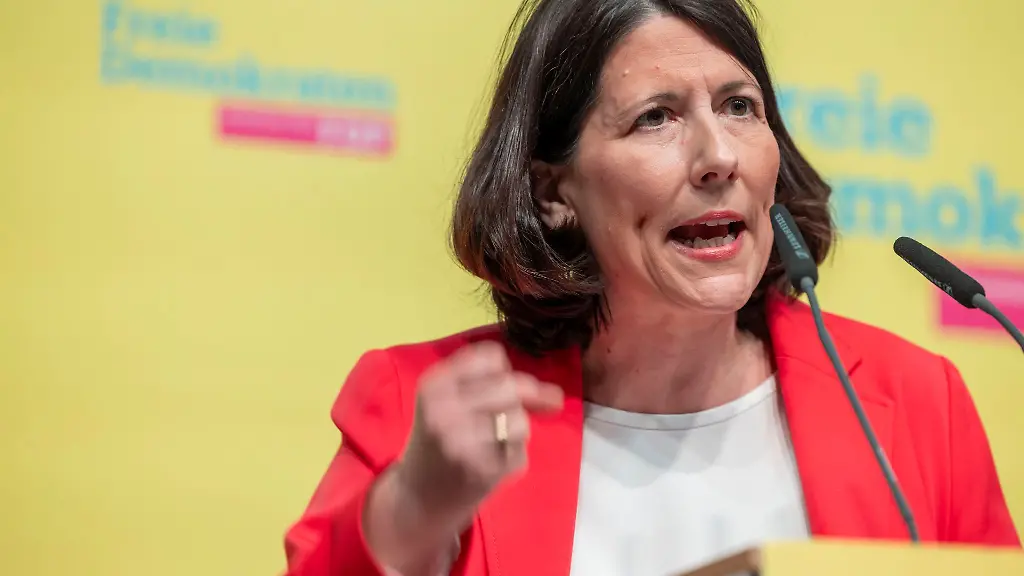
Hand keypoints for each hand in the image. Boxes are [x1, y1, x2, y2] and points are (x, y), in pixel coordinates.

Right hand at [364, 341, 563, 571]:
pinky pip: (520, 451)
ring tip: (493, 442)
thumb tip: (557, 396)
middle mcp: (445, 410)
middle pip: (511, 385)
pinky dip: (513, 455)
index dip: (502, 372)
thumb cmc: (438, 440)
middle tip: (502, 420)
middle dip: (519, 400)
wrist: (418, 496)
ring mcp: (463, 442)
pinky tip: (490, 462)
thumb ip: (492, 384)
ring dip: (516, 430)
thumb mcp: (446, 401)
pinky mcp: (482, 470)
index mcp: (434, 385)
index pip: (491, 356)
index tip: (497, 388)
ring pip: (520, 419)